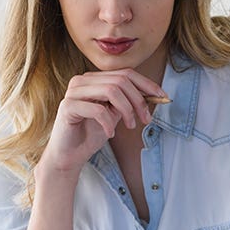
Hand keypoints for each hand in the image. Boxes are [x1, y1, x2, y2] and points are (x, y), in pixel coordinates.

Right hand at [39, 69, 167, 174]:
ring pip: (111, 90)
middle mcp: (82, 80)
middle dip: (139, 100)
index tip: (162, 97)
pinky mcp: (67, 107)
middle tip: (145, 119)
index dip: (147, 84)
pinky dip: (109, 123)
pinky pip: (97, 109)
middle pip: (121, 80)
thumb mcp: (115, 114)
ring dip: (127, 110)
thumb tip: (153, 94)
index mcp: (94, 79)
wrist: (69, 155)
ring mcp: (73, 92)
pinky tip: (110, 134)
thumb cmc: (91, 134)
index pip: (125, 73)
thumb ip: (128, 102)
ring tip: (131, 126)